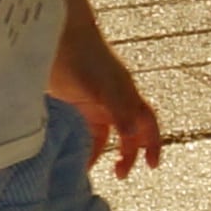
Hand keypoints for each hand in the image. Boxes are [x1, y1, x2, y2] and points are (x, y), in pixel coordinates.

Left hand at [53, 33, 164, 174]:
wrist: (57, 35)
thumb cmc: (84, 56)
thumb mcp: (104, 85)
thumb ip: (119, 110)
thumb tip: (131, 135)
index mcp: (127, 94)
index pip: (148, 123)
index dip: (153, 144)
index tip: (152, 165)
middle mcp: (115, 99)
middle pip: (129, 131)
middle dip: (129, 154)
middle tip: (121, 175)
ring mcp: (95, 100)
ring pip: (106, 132)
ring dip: (103, 151)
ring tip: (91, 168)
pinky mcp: (77, 101)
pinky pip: (86, 128)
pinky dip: (84, 143)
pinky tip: (74, 154)